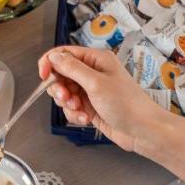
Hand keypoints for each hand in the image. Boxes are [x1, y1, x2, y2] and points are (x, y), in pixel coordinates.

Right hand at [39, 45, 171, 152]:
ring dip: (67, 104)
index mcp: (96, 60)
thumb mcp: (96, 83)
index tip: (43, 76)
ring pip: (65, 93)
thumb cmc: (126, 103)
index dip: (50, 63)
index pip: (65, 54)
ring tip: (80, 110)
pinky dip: (75, 114)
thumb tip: (54, 56)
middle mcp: (93, 73)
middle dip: (59, 88)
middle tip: (66, 98)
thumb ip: (72, 68)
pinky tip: (86, 119)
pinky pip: (72, 108)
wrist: (142, 130)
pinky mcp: (91, 107)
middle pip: (61, 75)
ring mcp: (91, 91)